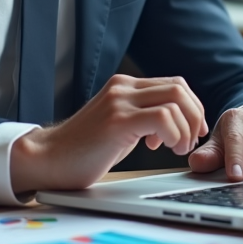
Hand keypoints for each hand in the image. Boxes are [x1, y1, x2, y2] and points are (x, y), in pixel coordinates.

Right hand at [10, 74, 207, 192]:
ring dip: (185, 129)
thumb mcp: (119, 125)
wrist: (47, 159)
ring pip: (175, 100)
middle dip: (195, 116)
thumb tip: (175, 121)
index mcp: (125, 86)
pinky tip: (163, 149)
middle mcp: (123, 88)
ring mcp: (119, 102)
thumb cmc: (83, 150)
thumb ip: (142, 116)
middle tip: (191, 141)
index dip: (193, 107)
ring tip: (177, 149)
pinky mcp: (117, 121)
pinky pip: (162, 117)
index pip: (174, 84)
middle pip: (179, 89)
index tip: (193, 131)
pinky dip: (173, 134)